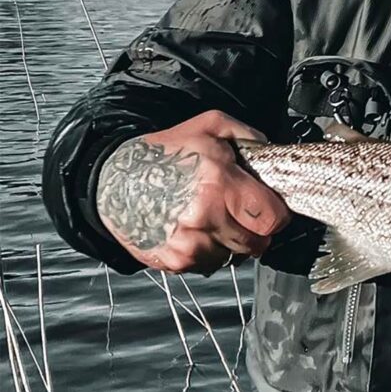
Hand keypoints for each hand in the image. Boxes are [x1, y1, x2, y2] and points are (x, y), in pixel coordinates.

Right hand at [96, 110, 291, 274]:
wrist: (111, 181)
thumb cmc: (164, 152)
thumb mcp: (209, 125)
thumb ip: (249, 136)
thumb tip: (272, 154)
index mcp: (219, 183)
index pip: (272, 220)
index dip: (276, 215)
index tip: (269, 209)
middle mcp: (205, 218)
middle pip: (257, 243)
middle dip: (255, 230)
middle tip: (240, 213)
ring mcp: (188, 245)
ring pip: (234, 257)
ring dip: (231, 242)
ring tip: (212, 218)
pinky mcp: (174, 262)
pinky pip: (210, 266)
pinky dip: (209, 252)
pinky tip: (195, 230)